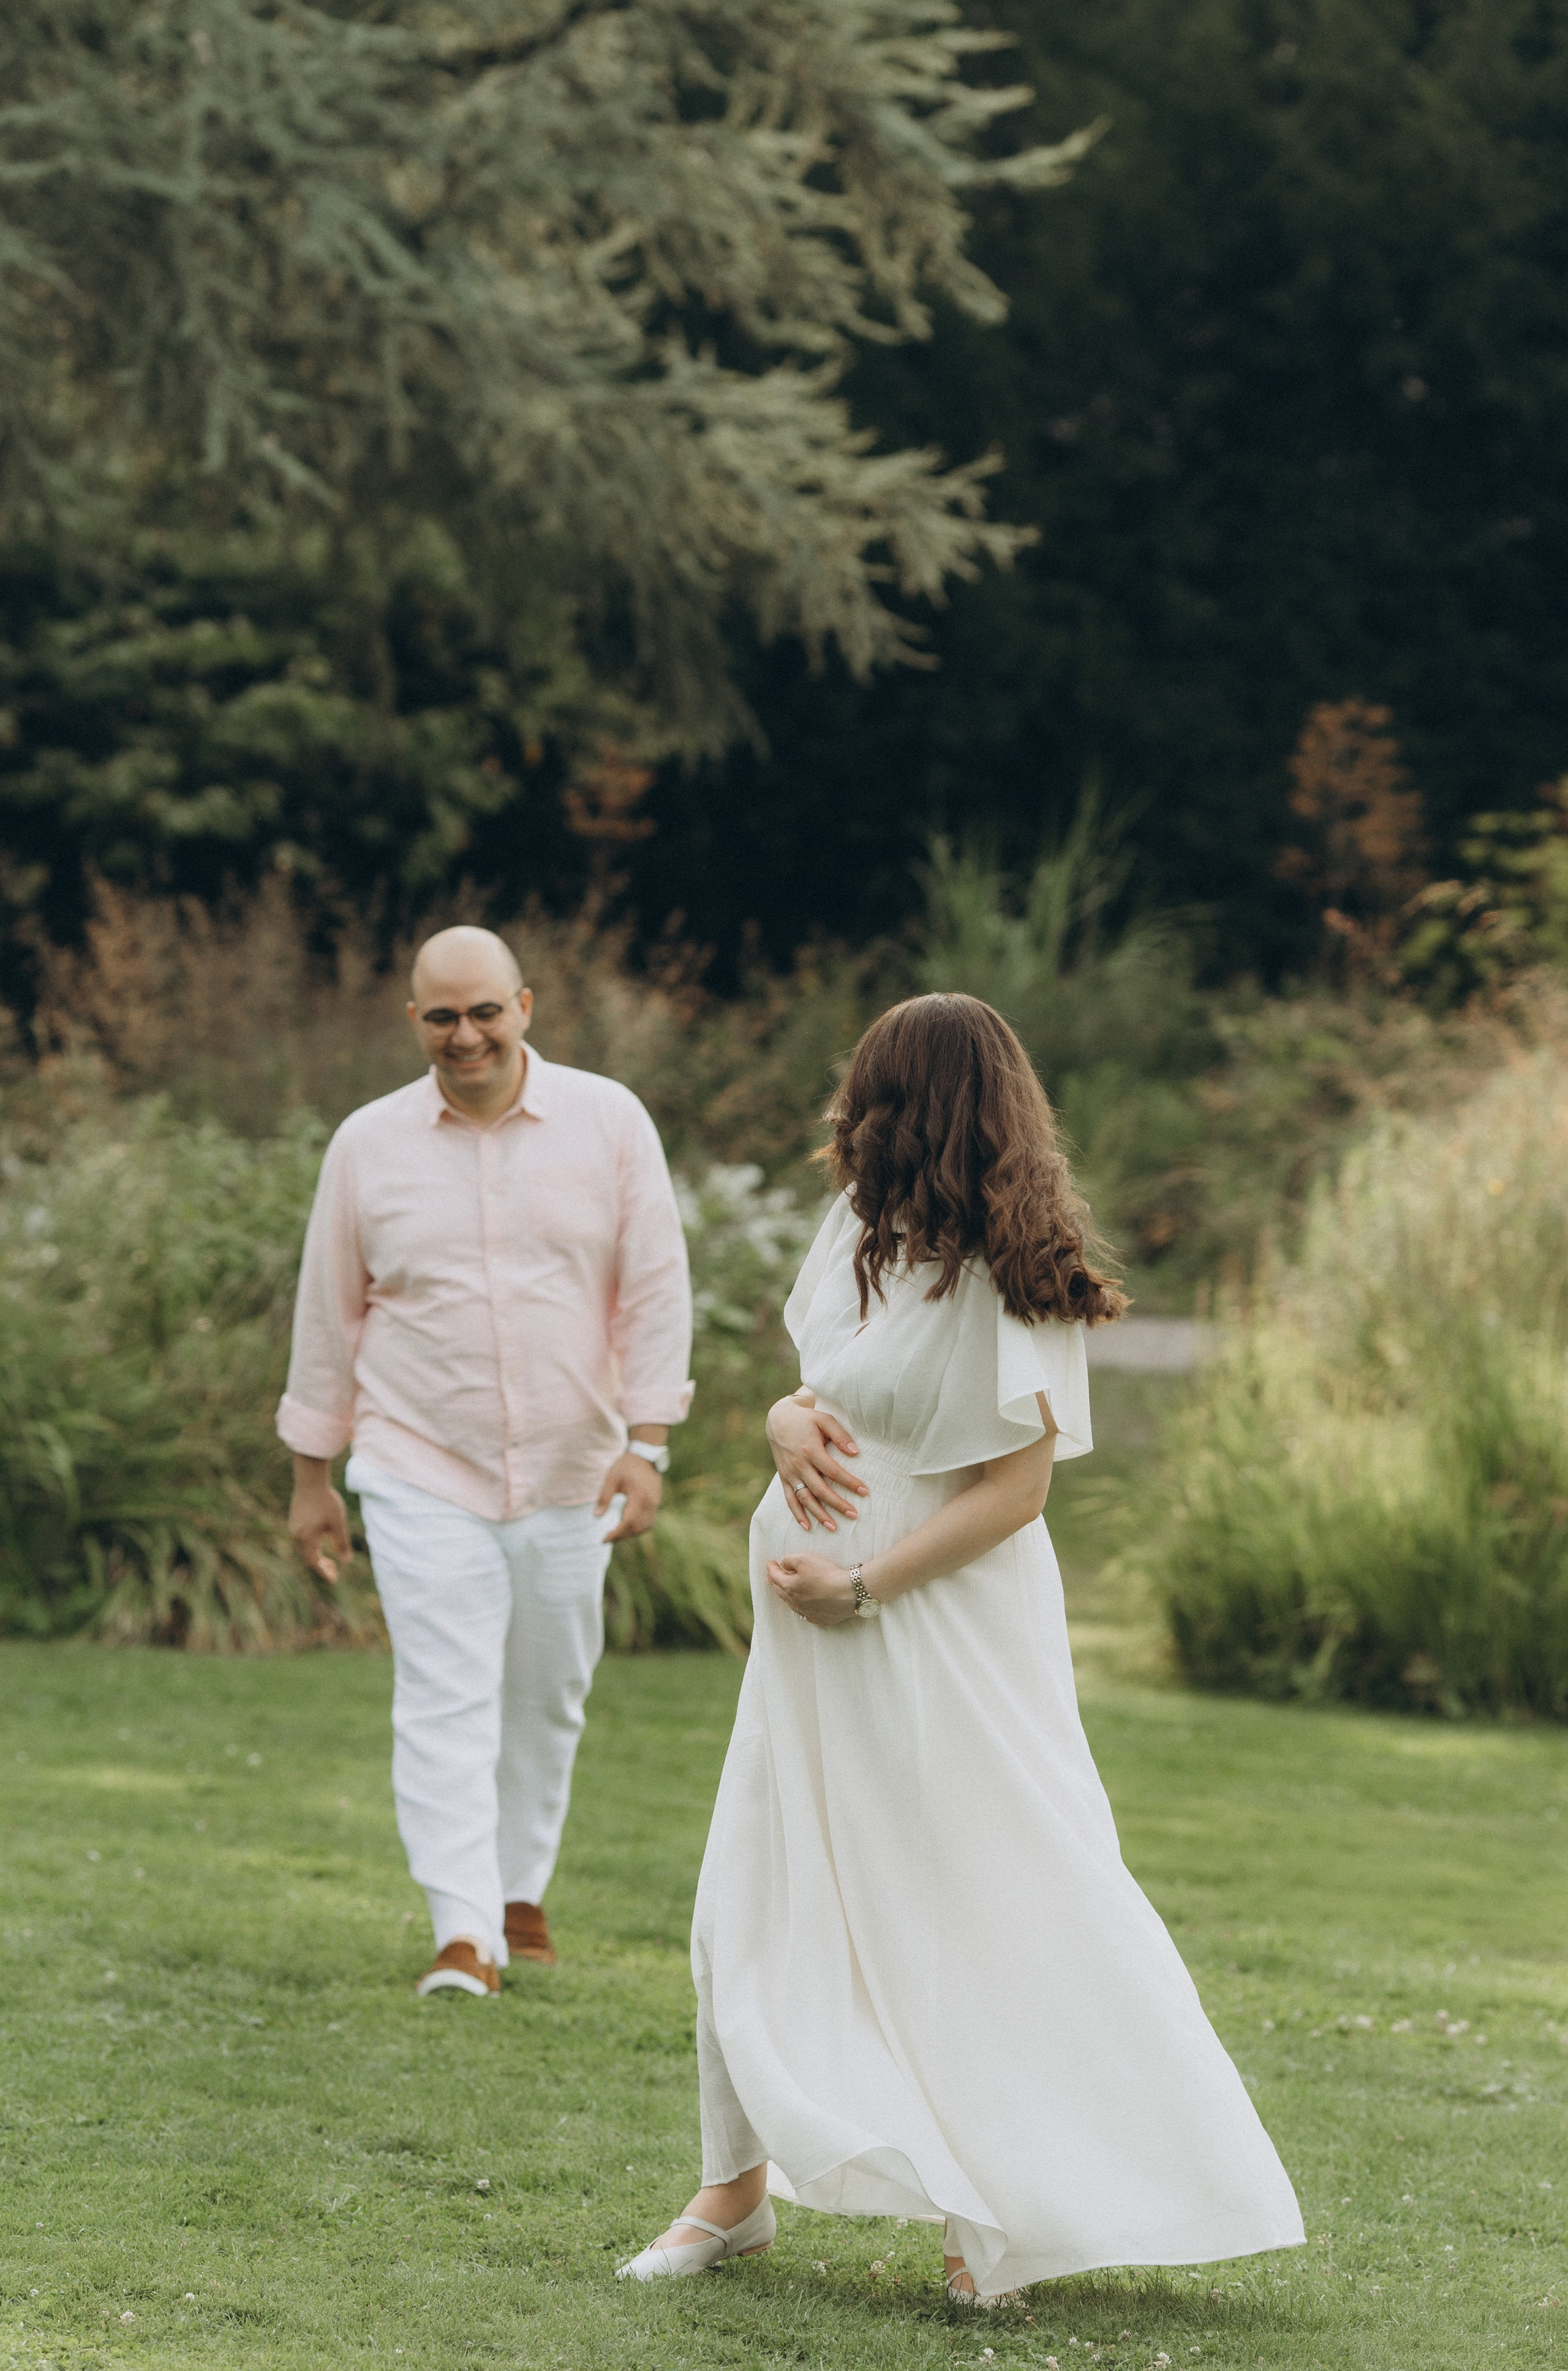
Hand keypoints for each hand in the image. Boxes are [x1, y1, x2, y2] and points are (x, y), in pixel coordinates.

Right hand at [289, 1474, 350, 1583]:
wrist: (310, 1480)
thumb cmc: (326, 1501)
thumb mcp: (338, 1523)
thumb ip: (342, 1543)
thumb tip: (347, 1562)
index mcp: (306, 1539)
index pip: (314, 1563)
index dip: (324, 1573)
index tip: (334, 1580)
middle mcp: (297, 1535)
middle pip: (307, 1558)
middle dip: (320, 1566)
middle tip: (334, 1571)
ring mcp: (293, 1527)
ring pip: (304, 1549)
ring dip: (316, 1556)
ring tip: (328, 1560)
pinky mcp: (294, 1520)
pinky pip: (302, 1540)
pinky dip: (312, 1547)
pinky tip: (321, 1543)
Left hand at [595, 1451, 661, 1542]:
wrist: (645, 1456)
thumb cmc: (626, 1466)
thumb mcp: (611, 1479)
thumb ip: (604, 1498)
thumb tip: (596, 1516)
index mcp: (639, 1496)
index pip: (628, 1522)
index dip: (616, 1533)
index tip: (604, 1540)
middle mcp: (650, 1503)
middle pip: (636, 1528)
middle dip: (622, 1536)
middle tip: (608, 1539)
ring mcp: (655, 1504)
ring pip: (644, 1527)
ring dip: (631, 1533)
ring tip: (617, 1535)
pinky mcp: (656, 1503)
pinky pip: (649, 1522)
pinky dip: (639, 1528)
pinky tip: (628, 1527)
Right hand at [766, 1395, 867, 1534]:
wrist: (778, 1419)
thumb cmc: (807, 1419)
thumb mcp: (824, 1420)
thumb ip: (840, 1435)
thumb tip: (855, 1453)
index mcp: (811, 1450)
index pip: (833, 1471)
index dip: (849, 1482)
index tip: (865, 1491)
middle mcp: (799, 1464)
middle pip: (820, 1489)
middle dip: (837, 1504)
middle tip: (854, 1515)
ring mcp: (790, 1473)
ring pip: (805, 1498)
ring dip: (818, 1514)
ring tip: (833, 1527)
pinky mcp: (784, 1478)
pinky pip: (790, 1499)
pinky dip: (797, 1514)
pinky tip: (807, 1526)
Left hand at [766, 1550, 857, 1626]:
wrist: (849, 1593)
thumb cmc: (826, 1574)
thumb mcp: (805, 1559)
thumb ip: (790, 1560)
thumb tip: (783, 1564)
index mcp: (790, 1588)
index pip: (775, 1577)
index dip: (771, 1568)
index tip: (770, 1563)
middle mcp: (796, 1603)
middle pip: (781, 1591)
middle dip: (775, 1582)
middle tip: (773, 1575)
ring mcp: (808, 1612)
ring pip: (792, 1604)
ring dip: (787, 1595)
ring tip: (786, 1589)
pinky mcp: (821, 1618)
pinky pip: (806, 1613)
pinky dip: (802, 1606)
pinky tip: (804, 1604)